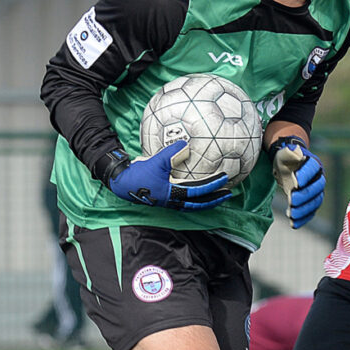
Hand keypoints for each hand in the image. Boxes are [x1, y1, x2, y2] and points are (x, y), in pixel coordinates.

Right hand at [107, 140, 231, 210]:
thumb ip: (171, 153)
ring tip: (217, 195)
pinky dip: (195, 198)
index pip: (199, 190)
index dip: (213, 185)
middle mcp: (173, 201)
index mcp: (173, 194)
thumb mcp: (156, 161)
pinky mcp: (165, 199)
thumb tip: (186, 145)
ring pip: (193, 204)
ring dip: (206, 200)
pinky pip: (185, 200)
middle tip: (228, 194)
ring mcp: (169, 202)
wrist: (121, 182)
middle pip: (200, 203)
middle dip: (215, 199)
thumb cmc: (138, 174)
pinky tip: (197, 191)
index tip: (225, 179)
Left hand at [269, 136, 325, 228]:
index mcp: (313, 163)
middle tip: (291, 200)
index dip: (306, 175)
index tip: (295, 182)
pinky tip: (293, 224)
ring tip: (291, 214)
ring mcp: (317, 191)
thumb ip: (289, 152)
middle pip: (317, 188)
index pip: (313, 168)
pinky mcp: (311, 202)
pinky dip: (303, 219)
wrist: (287, 166)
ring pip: (315, 202)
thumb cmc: (286, 158)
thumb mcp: (284, 152)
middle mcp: (318, 178)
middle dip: (305, 195)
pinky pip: (311, 212)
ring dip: (304, 209)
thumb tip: (297, 153)